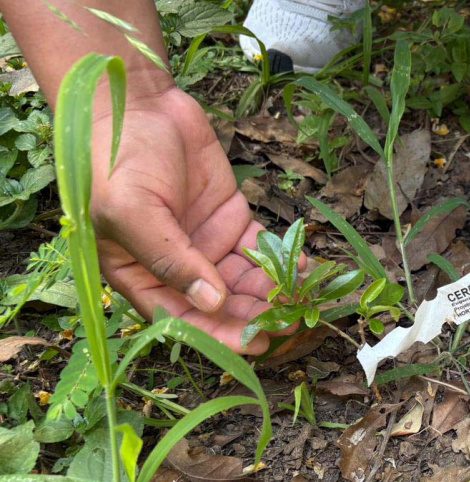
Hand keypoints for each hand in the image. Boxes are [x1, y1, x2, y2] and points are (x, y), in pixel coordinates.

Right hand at [91, 87, 283, 353]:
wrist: (139, 103)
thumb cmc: (118, 157)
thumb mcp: (132, 210)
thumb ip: (170, 259)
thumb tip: (210, 303)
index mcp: (140, 275)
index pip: (183, 318)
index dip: (220, 335)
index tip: (257, 343)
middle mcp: (176, 267)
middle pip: (220, 306)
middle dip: (256, 316)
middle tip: (293, 323)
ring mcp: (206, 244)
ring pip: (244, 281)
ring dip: (273, 292)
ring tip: (303, 297)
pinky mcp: (231, 220)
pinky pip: (260, 250)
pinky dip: (282, 260)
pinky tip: (304, 266)